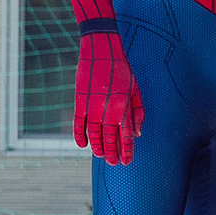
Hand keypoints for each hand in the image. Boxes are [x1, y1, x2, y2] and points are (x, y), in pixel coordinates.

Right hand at [75, 31, 143, 164]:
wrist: (101, 51)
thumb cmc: (121, 70)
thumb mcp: (135, 90)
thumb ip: (137, 112)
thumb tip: (137, 134)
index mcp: (123, 107)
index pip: (126, 136)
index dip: (126, 150)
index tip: (126, 162)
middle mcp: (108, 110)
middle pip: (110, 138)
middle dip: (113, 153)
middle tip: (113, 164)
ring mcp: (92, 107)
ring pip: (94, 134)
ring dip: (97, 147)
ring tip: (101, 156)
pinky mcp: (79, 101)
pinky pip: (78, 124)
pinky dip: (79, 135)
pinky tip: (82, 144)